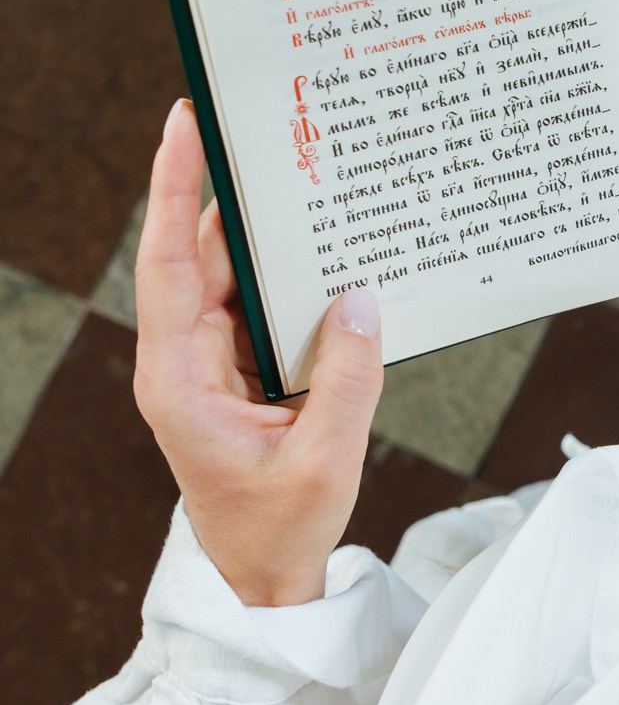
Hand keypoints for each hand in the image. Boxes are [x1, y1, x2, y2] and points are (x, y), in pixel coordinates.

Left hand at [135, 101, 384, 605]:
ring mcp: (210, 365)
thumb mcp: (323, 459)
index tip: (183, 126)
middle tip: (261, 133)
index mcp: (180, 380)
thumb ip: (347, 378)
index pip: (167, 266)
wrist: (262, 578)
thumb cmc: (278, 529)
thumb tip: (363, 301)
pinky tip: (328, 253)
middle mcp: (183, 362)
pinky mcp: (239, 372)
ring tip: (302, 182)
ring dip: (266, 238)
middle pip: (200, 257)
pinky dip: (291, 278)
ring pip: (233, 279)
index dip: (172, 191)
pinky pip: (260, 307)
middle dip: (227, 194)